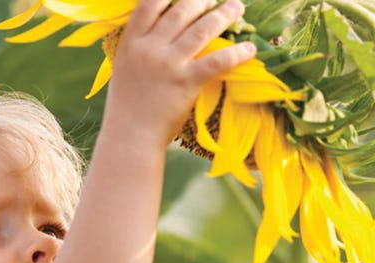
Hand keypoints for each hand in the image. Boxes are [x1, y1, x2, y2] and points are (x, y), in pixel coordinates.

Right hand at [105, 0, 255, 146]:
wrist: (130, 136)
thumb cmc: (125, 108)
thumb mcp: (124, 70)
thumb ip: (138, 50)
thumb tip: (158, 35)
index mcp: (131, 44)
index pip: (149, 5)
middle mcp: (149, 48)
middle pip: (181, 11)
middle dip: (203, 1)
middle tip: (215, 0)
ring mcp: (169, 64)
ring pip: (202, 29)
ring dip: (224, 15)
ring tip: (237, 8)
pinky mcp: (186, 82)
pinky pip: (217, 61)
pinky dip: (237, 53)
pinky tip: (250, 49)